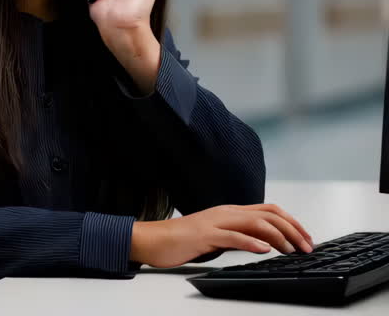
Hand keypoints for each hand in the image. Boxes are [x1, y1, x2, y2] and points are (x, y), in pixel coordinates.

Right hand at [130, 204, 314, 268]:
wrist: (152, 240)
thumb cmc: (181, 240)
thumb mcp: (216, 236)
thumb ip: (237, 235)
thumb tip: (262, 244)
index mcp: (229, 211)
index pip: (269, 210)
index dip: (292, 222)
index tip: (305, 238)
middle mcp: (225, 212)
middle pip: (268, 214)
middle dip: (293, 229)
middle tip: (306, 247)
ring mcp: (215, 222)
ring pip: (255, 222)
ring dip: (278, 237)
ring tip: (291, 250)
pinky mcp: (205, 235)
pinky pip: (233, 236)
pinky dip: (252, 242)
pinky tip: (264, 249)